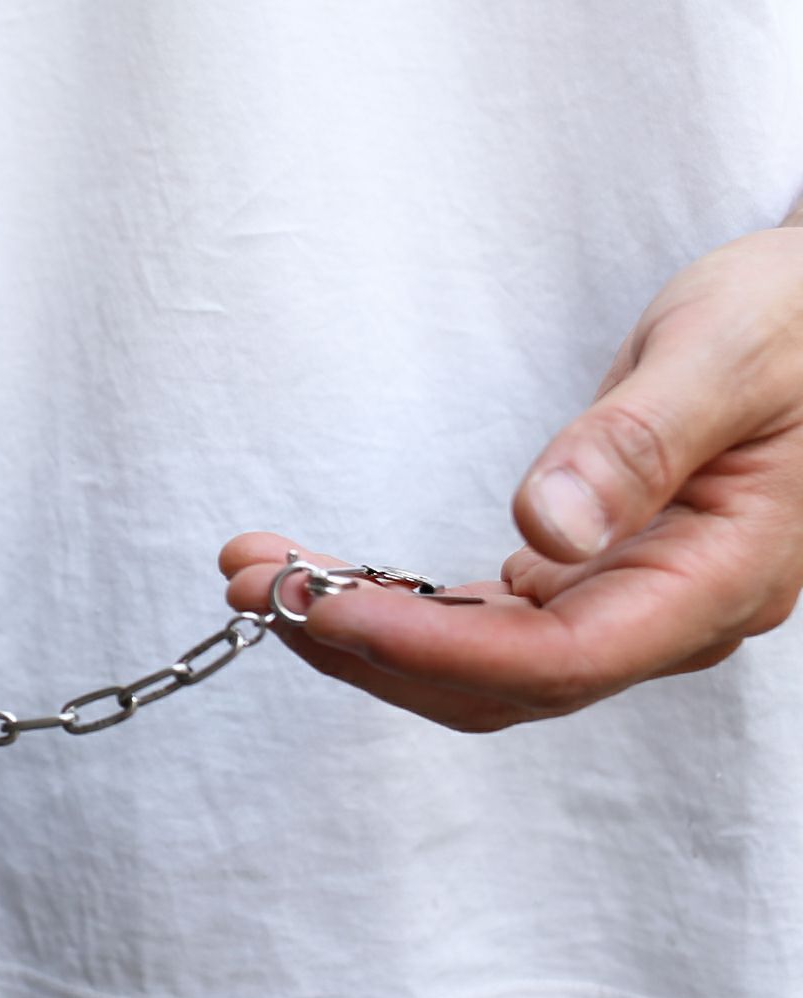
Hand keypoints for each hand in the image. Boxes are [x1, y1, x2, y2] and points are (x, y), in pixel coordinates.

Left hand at [217, 227, 802, 730]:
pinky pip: (489, 621)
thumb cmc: (795, 318)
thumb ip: (639, 443)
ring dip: (364, 626)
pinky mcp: (598, 576)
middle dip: (362, 642)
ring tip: (261, 572)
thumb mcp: (724, 354)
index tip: (320, 610)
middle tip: (250, 582)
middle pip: (497, 679)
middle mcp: (669, 616)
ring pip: (481, 660)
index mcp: (716, 579)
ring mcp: (631, 602)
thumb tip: (544, 530)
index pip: (553, 658)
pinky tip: (339, 577)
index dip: (428, 648)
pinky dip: (404, 604)